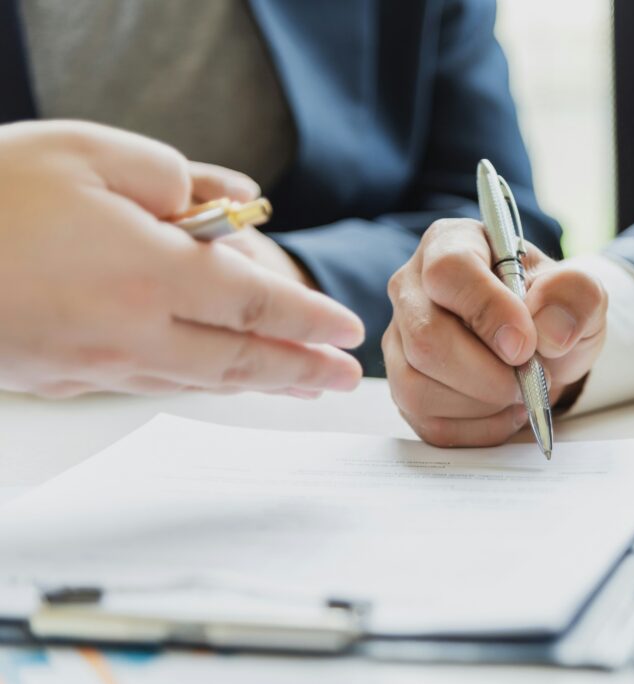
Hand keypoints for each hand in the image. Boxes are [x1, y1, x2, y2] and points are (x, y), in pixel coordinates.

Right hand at [0, 120, 363, 397]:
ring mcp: (98, 363)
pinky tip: (214, 377)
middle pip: (240, 359)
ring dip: (258, 384)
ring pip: (199, 379)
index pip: (258, 304)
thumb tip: (233, 203)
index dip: (310, 320)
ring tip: (299, 386)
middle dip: (300, 371)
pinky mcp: (64, 376)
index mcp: (151, 274)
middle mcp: (134, 332)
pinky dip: (198, 381)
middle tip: (343, 380)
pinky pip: (151, 382)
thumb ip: (175, 177)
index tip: (346, 332)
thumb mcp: (90, 152)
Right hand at [384, 219, 606, 446]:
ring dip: (482, 404)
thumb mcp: (580, 292)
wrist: (543, 348)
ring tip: (520, 392)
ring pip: (417, 387)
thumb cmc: (550, 309)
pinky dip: (476, 428)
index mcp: (451, 244)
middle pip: (425, 338)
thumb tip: (550, 332)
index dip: (487, 312)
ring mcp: (400, 340)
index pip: (449, 272)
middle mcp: (412, 288)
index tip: (525, 345)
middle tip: (533, 377)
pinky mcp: (403, 387)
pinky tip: (503, 410)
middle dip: (488, 373)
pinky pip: (427, 422)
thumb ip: (575, 295)